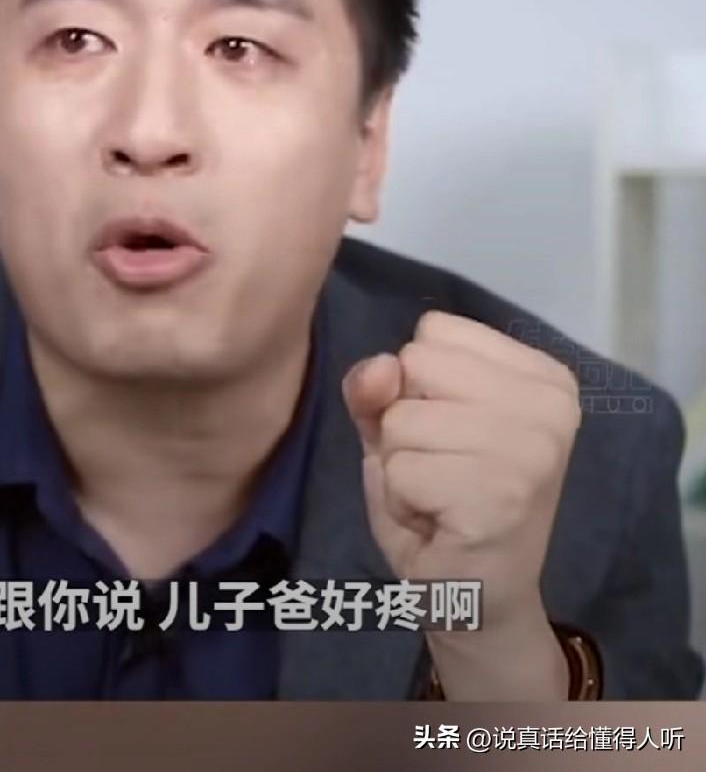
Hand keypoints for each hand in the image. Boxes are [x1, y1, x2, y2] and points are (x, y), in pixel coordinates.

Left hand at [342, 309, 581, 697]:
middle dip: (406, 421)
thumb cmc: (445, 500)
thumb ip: (381, 384)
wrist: (480, 600)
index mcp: (544, 375)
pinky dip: (402, 501)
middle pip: (415, 363)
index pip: (435, 330)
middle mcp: (551, 405)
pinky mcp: (500, 499)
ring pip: (401, 419)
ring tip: (441, 497)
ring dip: (401, 466)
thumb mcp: (404, 424)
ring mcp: (532, 452)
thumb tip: (378, 368)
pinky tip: (439, 523)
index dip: (421, 385)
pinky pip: (400, 471)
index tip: (454, 435)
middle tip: (444, 470)